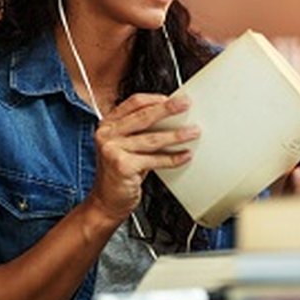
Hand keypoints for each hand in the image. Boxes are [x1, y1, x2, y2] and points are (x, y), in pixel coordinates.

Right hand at [87, 93, 198, 221]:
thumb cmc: (119, 173)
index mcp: (108, 125)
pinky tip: (184, 156)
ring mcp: (113, 150)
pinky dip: (172, 158)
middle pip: (143, 116)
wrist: (106, 201)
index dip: (154, 99)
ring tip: (192, 132)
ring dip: (176, 135)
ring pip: (152, 139)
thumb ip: (139, 131)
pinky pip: (154, 159)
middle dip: (168, 110)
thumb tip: (169, 118)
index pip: (133, 103)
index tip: (172, 98)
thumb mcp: (125, 146)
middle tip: (185, 105)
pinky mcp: (122, 166)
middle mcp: (107, 135)